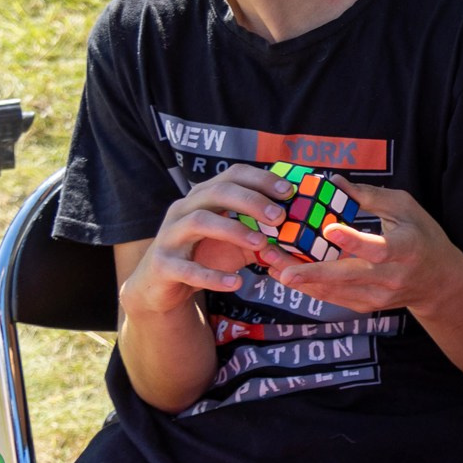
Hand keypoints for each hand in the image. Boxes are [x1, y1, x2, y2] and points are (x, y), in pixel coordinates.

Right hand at [121, 164, 303, 315]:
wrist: (160, 287)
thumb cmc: (205, 256)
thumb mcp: (236, 241)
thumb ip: (262, 231)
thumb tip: (302, 225)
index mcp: (202, 196)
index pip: (232, 174)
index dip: (261, 179)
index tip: (288, 191)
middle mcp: (183, 209)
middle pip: (216, 191)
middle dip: (251, 200)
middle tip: (279, 216)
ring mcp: (169, 235)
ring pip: (199, 221)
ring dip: (233, 230)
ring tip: (260, 243)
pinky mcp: (162, 265)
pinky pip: (187, 268)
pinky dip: (213, 276)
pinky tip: (236, 282)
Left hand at [271, 182, 462, 315]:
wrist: (439, 282)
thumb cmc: (423, 237)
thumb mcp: (405, 208)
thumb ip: (369, 196)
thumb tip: (334, 181)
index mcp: (407, 248)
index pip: (379, 248)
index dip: (354, 241)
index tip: (329, 229)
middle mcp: (392, 276)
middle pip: (350, 276)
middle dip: (313, 273)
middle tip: (282, 270)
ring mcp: (378, 296)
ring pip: (335, 291)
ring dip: (302, 280)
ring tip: (272, 266)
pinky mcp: (366, 305)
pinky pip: (333, 298)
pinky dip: (310, 286)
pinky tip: (287, 274)